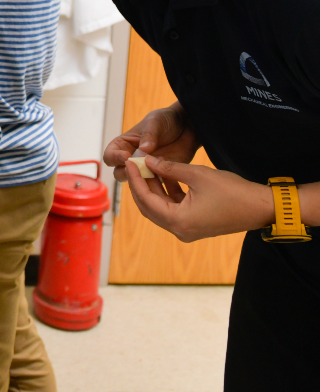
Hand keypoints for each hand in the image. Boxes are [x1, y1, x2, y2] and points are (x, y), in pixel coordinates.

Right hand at [103, 103, 199, 182]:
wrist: (187, 126)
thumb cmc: (165, 120)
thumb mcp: (155, 122)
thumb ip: (149, 135)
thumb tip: (143, 149)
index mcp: (123, 145)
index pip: (109, 156)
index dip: (115, 158)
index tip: (127, 157)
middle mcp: (131, 159)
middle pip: (120, 173)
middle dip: (129, 172)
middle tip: (142, 166)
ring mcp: (145, 168)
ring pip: (137, 181)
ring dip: (145, 176)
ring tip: (159, 164)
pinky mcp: (160, 175)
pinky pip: (155, 184)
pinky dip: (160, 180)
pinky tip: (168, 169)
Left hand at [124, 156, 273, 241]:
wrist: (262, 208)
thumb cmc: (233, 192)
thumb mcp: (198, 175)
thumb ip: (170, 168)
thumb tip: (148, 161)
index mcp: (178, 221)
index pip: (146, 199)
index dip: (136, 179)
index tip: (131, 162)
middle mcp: (179, 230)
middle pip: (149, 206)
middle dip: (142, 184)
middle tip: (138, 164)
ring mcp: (186, 230)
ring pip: (160, 207)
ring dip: (155, 188)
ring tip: (151, 166)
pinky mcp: (194, 225)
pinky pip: (173, 209)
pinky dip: (168, 193)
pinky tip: (167, 175)